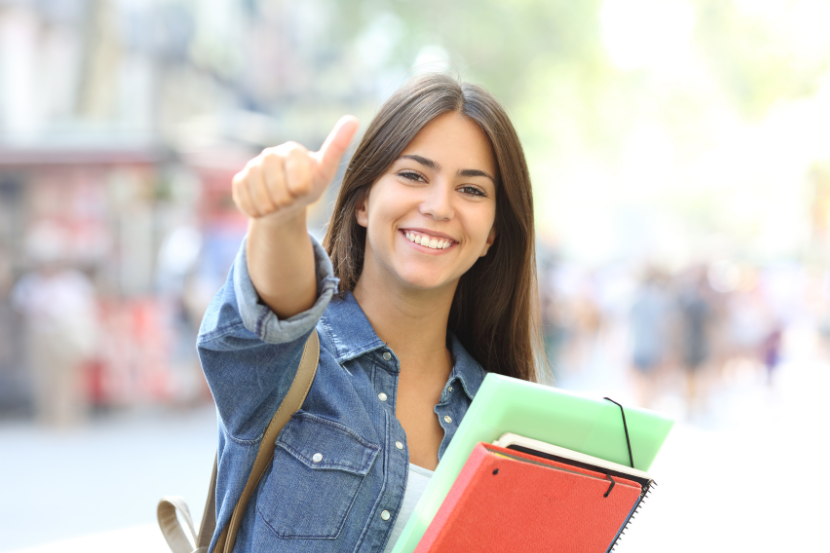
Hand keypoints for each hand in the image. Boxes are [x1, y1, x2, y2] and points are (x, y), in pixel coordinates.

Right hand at [232, 115, 358, 219]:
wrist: (285, 204)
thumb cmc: (309, 186)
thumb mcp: (325, 172)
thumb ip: (336, 147)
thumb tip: (352, 118)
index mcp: (292, 150)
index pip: (296, 177)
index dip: (299, 189)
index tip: (302, 190)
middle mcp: (270, 154)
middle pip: (276, 188)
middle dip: (285, 200)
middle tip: (291, 200)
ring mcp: (252, 166)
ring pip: (259, 196)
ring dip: (271, 208)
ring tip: (279, 204)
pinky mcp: (239, 180)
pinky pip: (244, 201)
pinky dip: (256, 211)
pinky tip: (264, 206)